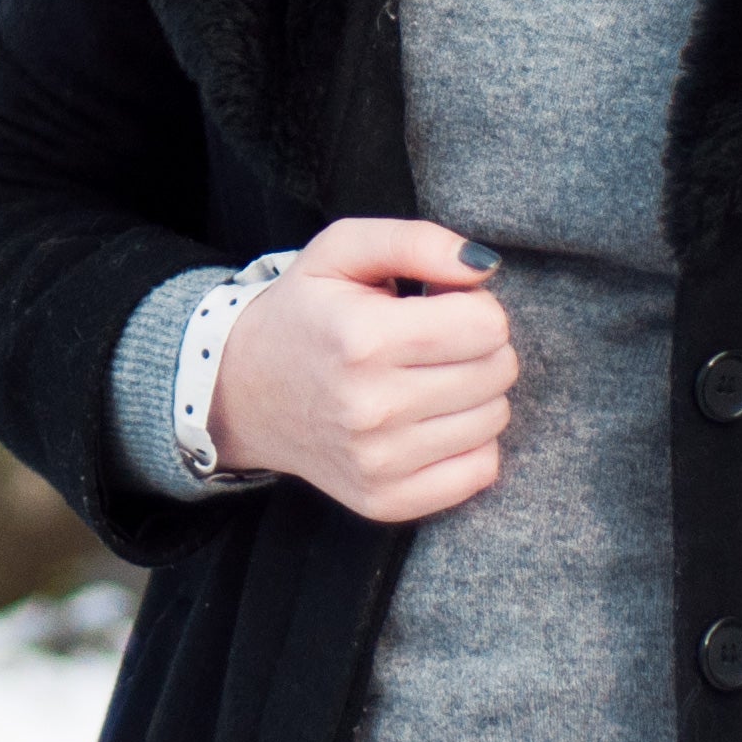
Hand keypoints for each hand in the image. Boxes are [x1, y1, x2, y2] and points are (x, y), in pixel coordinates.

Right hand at [206, 216, 513, 522]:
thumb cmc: (306, 312)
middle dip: (479, 347)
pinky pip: (481, 471)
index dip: (473, 306)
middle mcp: (371, 406)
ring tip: (426, 379)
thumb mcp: (343, 249)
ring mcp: (378, 461)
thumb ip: (416, 241)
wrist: (243, 390)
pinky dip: (468, 442)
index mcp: (363, 338)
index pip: (488, 324)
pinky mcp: (386, 500)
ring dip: (474, 394)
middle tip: (434, 343)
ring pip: (494, 419)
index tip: (440, 307)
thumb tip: (483, 267)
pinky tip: (430, 421)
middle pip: (498, 371)